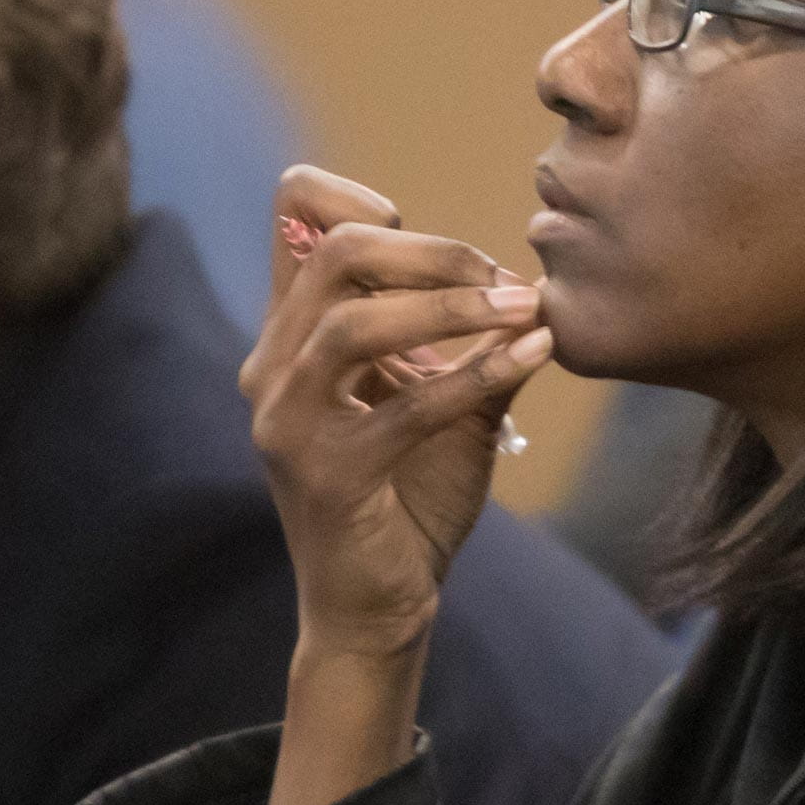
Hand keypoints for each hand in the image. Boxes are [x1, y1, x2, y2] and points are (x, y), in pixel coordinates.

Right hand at [241, 166, 553, 660]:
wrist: (377, 608)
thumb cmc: (408, 498)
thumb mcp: (445, 405)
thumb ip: (473, 344)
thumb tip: (532, 286)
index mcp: (290, 336)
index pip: (291, 212)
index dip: (356, 196)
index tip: (428, 237)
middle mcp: (272, 367)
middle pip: (334, 252)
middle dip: (432, 251)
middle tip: (501, 276)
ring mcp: (289, 422)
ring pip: (355, 321)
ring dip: (453, 306)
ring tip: (522, 308)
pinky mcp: (328, 475)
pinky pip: (408, 406)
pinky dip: (479, 374)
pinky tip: (531, 356)